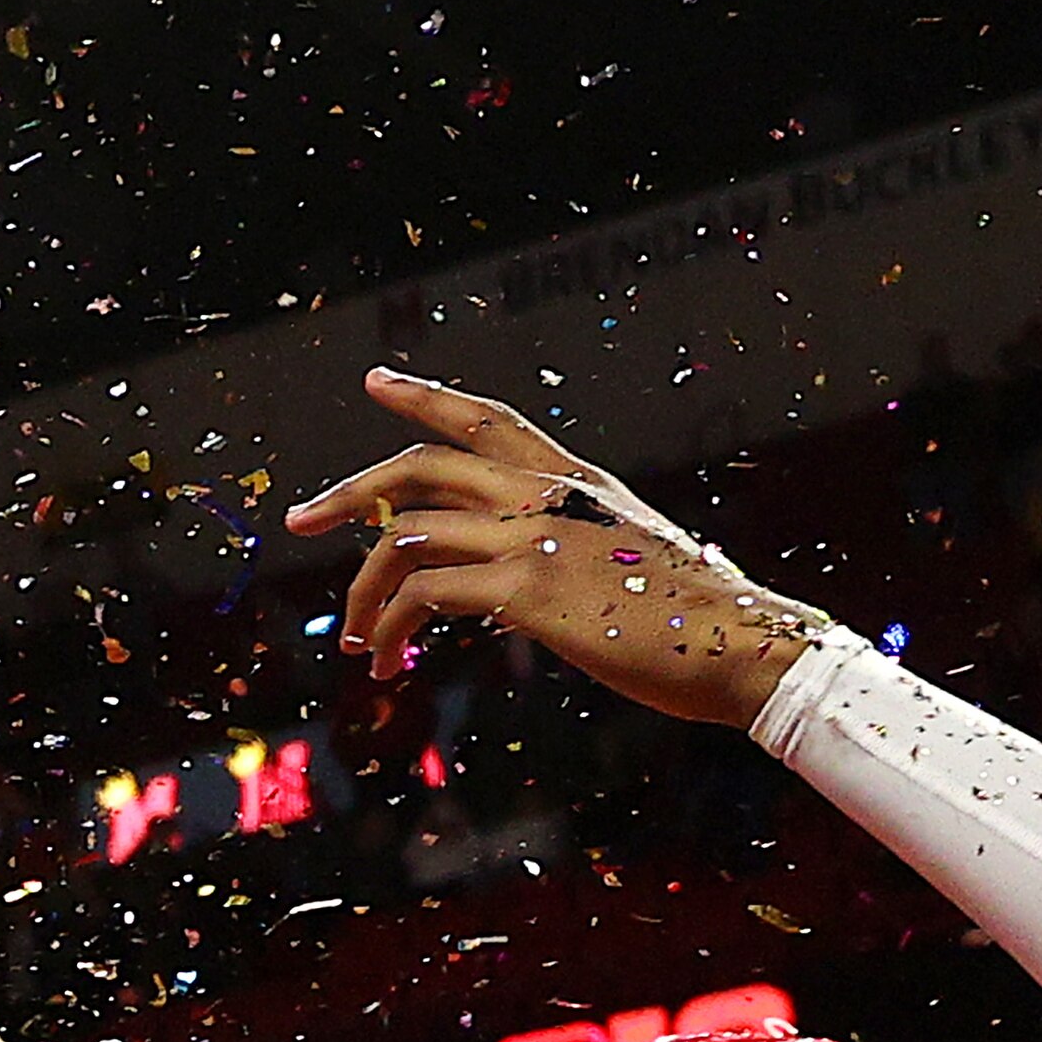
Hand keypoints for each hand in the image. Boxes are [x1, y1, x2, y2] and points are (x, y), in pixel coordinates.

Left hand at [280, 368, 829, 729]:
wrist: (745, 649)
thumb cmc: (685, 619)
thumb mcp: (615, 561)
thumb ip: (550, 550)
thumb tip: (485, 580)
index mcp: (575, 481)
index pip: (489, 418)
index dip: (425, 397)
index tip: (374, 379)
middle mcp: (550, 493)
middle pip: (421, 466)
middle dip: (347, 492)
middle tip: (297, 520)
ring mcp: (535, 534)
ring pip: (405, 534)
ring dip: (365, 592)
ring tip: (361, 643)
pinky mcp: (526, 585)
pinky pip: (423, 590)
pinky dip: (391, 626)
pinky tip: (389, 662)